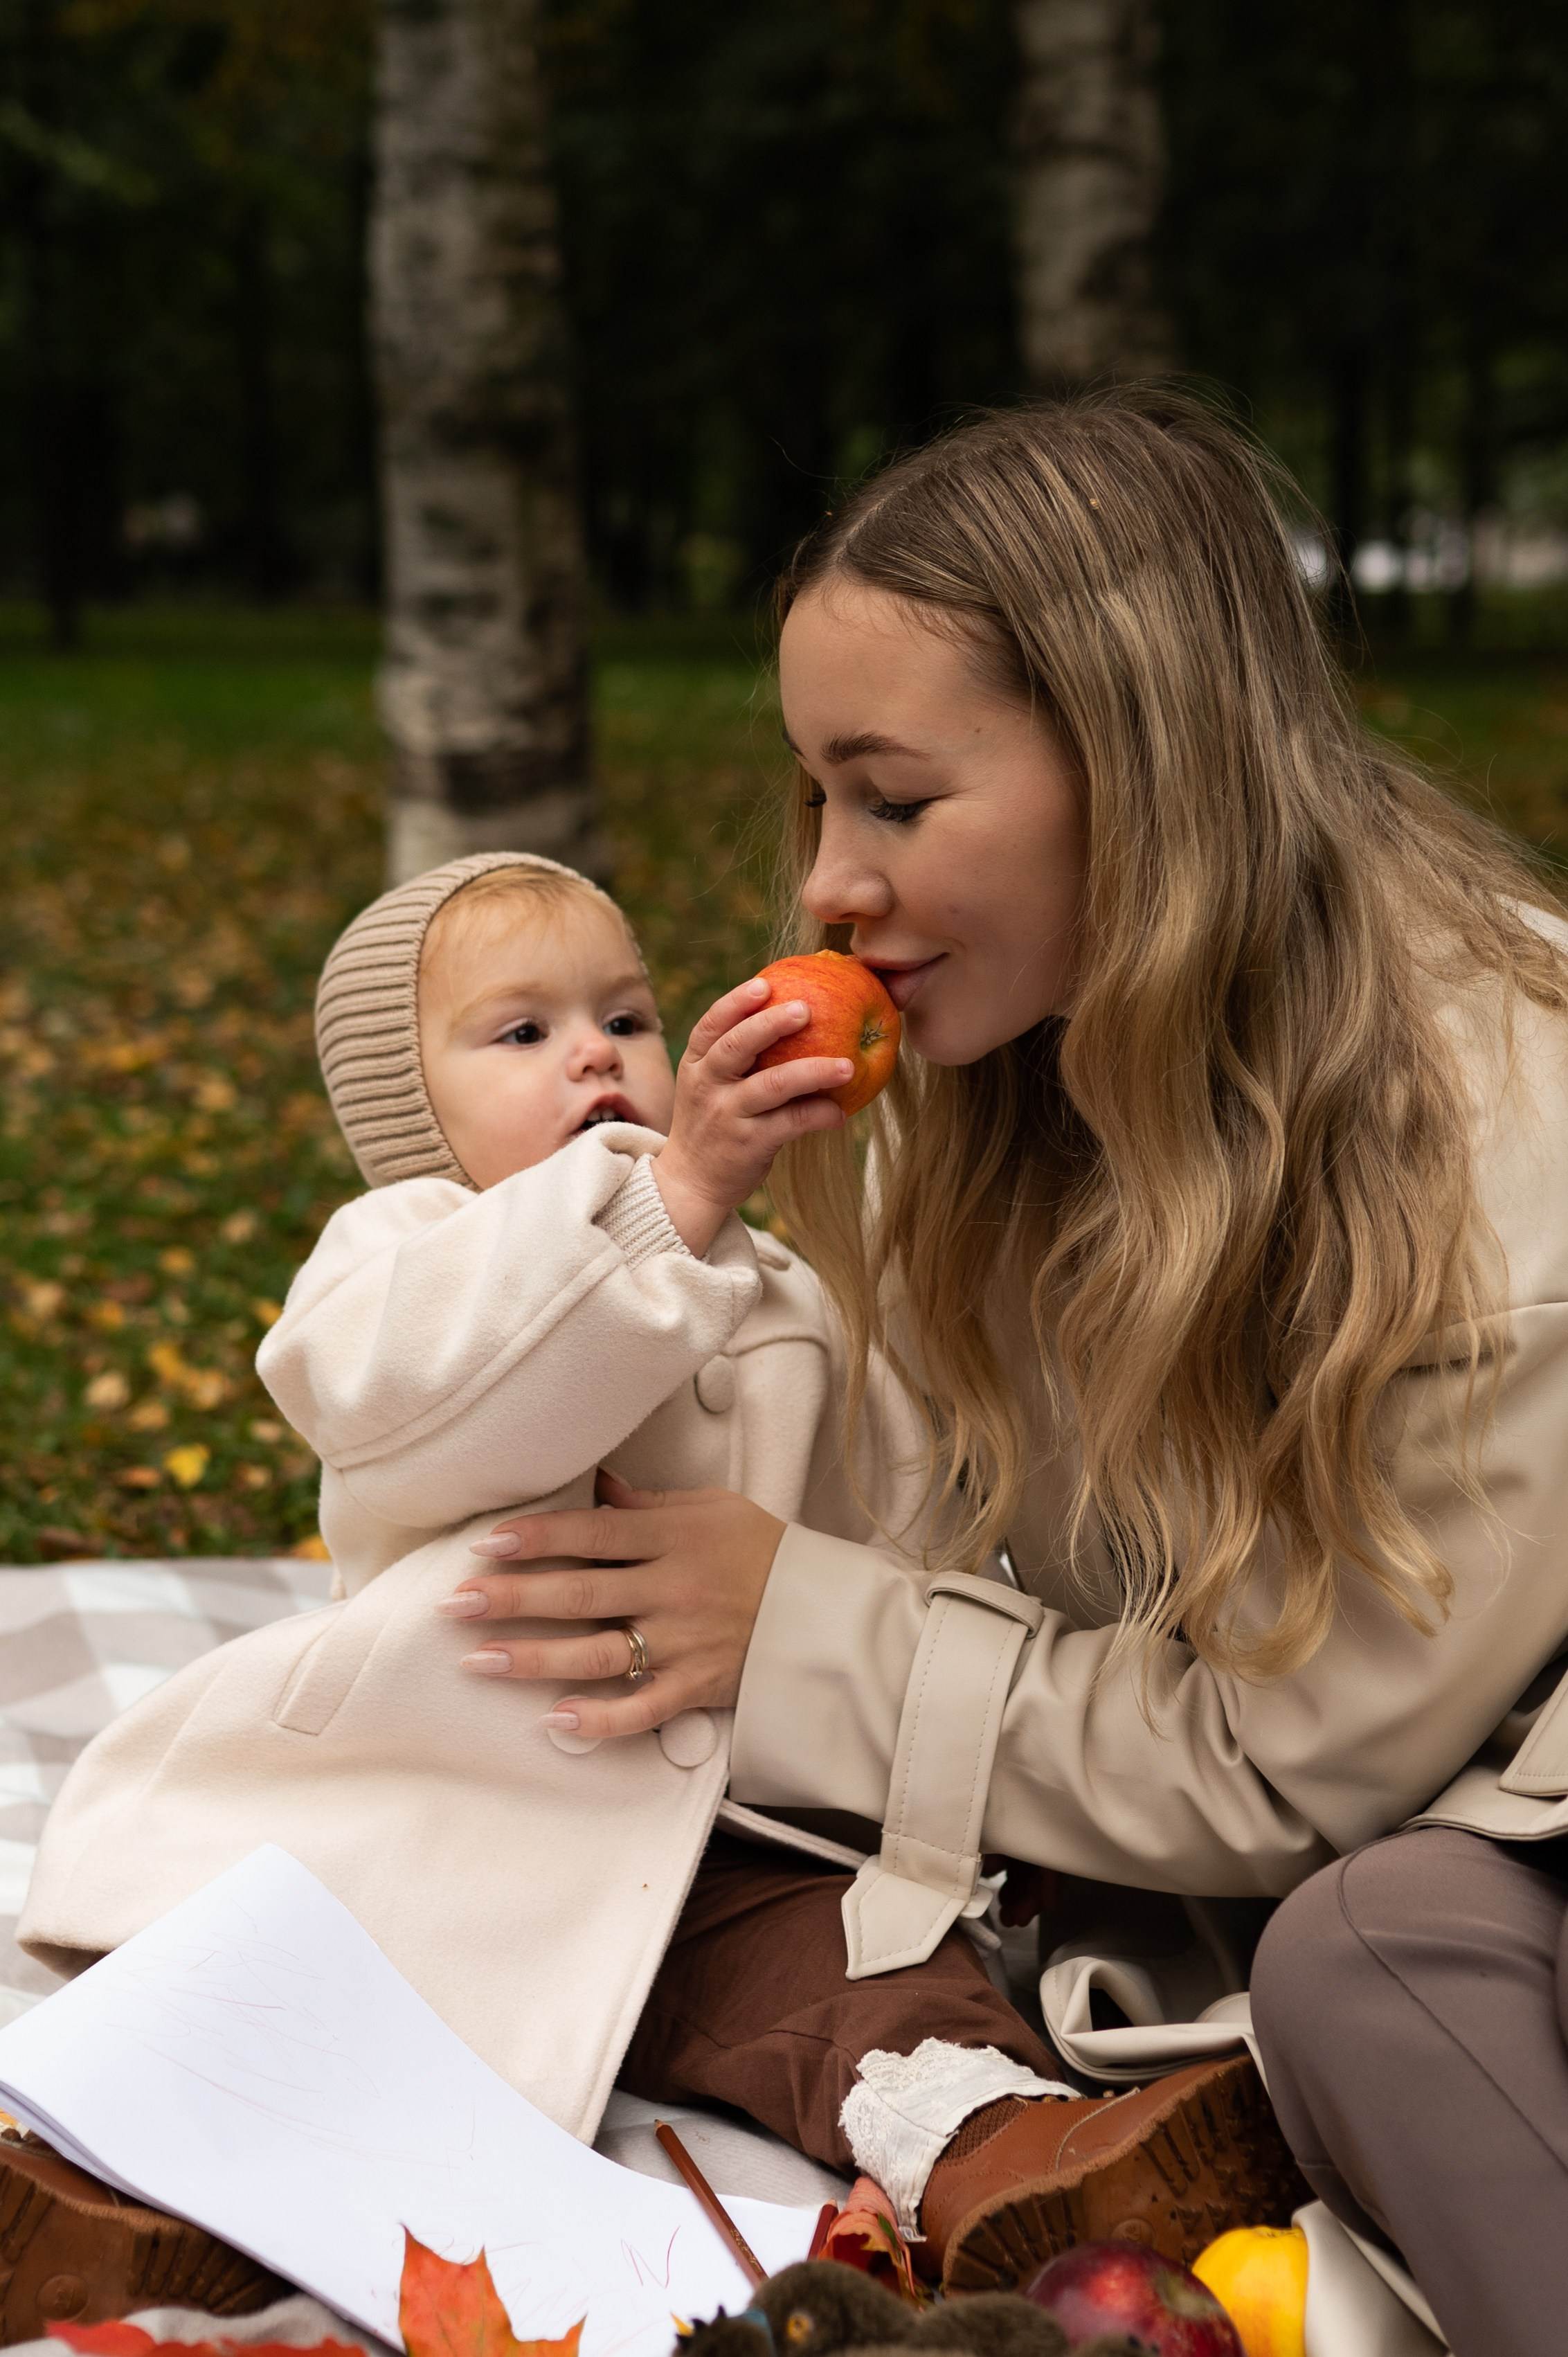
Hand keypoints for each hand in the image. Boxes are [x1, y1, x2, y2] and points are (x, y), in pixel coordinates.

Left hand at [437, 1468, 785, 1737]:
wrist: (823, 1611)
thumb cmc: (763, 1550)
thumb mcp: (712, 1508)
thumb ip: (650, 1503)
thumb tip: (599, 1482)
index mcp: (673, 1537)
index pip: (592, 1532)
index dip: (538, 1536)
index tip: (487, 1543)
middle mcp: (671, 1589)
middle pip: (580, 1591)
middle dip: (513, 1597)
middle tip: (456, 1604)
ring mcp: (682, 1642)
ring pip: (596, 1652)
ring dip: (534, 1658)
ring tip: (479, 1660)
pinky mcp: (696, 1687)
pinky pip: (642, 1708)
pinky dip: (601, 1718)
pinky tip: (555, 1720)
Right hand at [651, 976, 848, 1255]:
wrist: (689, 1183)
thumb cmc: (712, 1122)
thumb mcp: (708, 1084)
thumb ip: (736, 1053)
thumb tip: (794, 1008)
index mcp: (696, 1064)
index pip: (711, 1025)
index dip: (736, 1003)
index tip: (764, 984)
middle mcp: (707, 1086)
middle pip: (736, 1046)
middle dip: (771, 1024)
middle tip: (807, 1009)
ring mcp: (727, 1116)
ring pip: (771, 1086)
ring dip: (812, 1072)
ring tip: (847, 1066)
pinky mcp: (749, 1145)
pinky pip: (790, 1123)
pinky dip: (819, 1114)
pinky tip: (840, 1112)